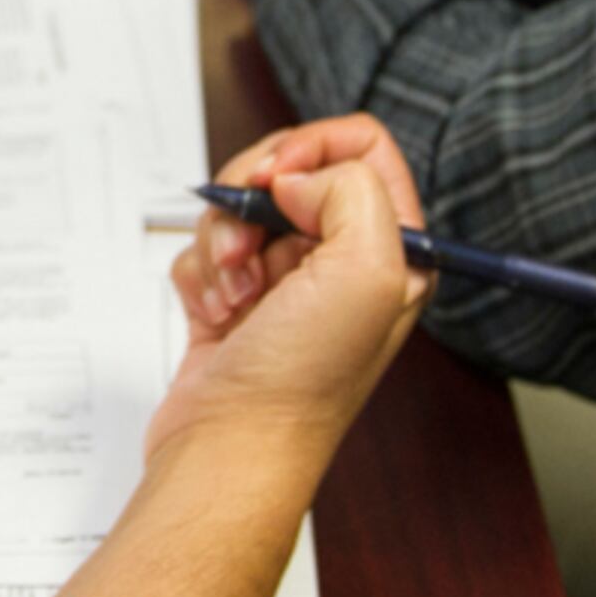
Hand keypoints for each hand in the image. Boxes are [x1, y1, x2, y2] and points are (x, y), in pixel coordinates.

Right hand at [152, 115, 434, 463]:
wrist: (230, 449)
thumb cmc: (302, 385)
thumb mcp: (365, 274)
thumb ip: (352, 192)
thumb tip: (298, 177)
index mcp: (395, 252)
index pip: (362, 148)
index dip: (311, 148)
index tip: (278, 181)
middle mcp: (344, 262)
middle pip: (289, 168)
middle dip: (253, 199)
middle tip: (248, 242)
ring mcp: (287, 281)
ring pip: (239, 206)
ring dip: (223, 240)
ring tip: (234, 291)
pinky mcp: (235, 297)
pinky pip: (205, 247)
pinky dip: (200, 273)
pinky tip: (216, 314)